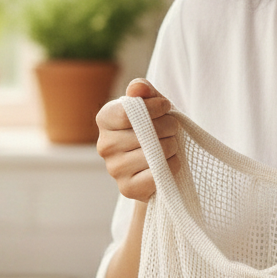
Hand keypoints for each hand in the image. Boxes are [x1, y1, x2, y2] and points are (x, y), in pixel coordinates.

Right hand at [95, 78, 179, 200]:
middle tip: (171, 129)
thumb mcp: (151, 103)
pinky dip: (171, 166)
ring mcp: (114, 169)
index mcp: (105, 119)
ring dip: (172, 146)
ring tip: (169, 145)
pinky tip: (166, 163)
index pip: (129, 111)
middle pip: (147, 132)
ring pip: (157, 152)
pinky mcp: (127, 189)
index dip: (154, 108)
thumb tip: (138, 88)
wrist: (158, 162)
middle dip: (169, 127)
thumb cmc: (154, 127)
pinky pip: (159, 173)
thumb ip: (144, 90)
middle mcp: (104, 145)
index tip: (165, 107)